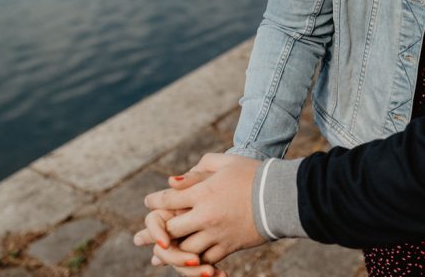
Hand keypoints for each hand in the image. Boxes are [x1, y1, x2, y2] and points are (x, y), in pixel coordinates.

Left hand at [144, 153, 265, 265]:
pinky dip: (195, 261)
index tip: (149, 202)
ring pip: (184, 249)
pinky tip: (188, 261)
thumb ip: (199, 168)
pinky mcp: (229, 246)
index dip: (155, 201)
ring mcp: (217, 234)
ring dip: (172, 250)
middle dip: (156, 231)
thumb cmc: (254, 174)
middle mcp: (205, 216)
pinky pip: (205, 260)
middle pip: (171, 229)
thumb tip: (173, 180)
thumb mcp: (227, 162)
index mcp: (203, 193)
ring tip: (161, 252)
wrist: (282, 197)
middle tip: (142, 235)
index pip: (168, 199)